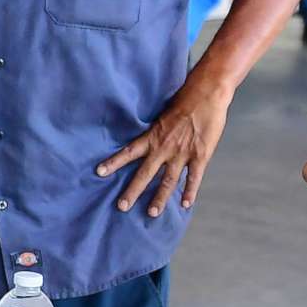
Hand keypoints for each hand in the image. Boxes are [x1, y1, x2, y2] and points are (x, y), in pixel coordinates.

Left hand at [96, 80, 232, 217]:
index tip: (99, 172)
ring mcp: (182, 153)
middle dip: (132, 191)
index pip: (129, 151)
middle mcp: (164, 147)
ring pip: (168, 181)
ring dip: (159, 198)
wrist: (207, 93)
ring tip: (152, 213)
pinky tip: (185, 205)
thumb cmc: (184, 99)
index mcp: (153, 136)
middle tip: (121, 206)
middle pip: (145, 173)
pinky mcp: (200, 156)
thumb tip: (143, 137)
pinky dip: (190, 192)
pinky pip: (194, 178)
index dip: (114, 162)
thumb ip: (154, 130)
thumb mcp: (162, 114)